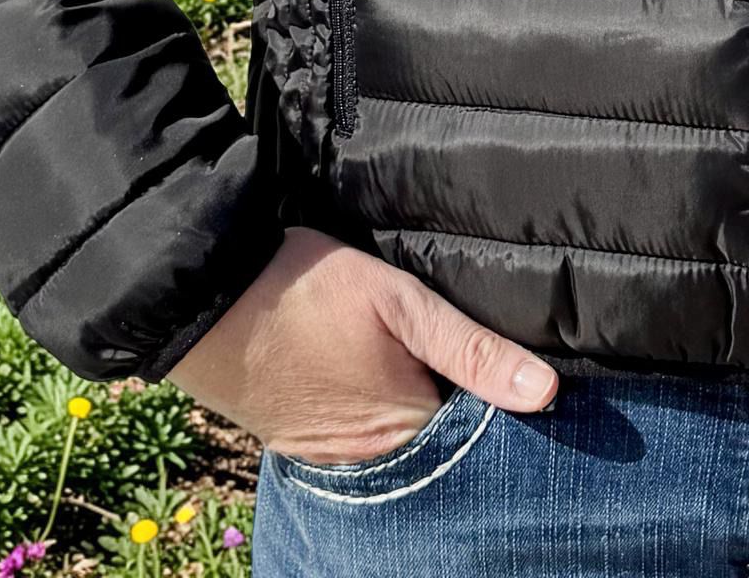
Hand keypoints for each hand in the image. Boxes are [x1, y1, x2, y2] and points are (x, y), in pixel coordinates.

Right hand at [165, 226, 559, 461]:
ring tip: (432, 369)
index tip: (532, 380)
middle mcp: (369, 461)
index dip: (506, 410)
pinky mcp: (298, 444)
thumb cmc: (306, 287)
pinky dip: (377, 419)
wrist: (201, 296)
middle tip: (480, 368)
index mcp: (403, 429)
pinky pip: (358, 444)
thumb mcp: (399, 300)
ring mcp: (328, 459)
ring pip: (399, 447)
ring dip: (420, 416)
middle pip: (439, 450)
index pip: (480, 441)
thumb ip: (471, 348)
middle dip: (464, 417)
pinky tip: (383, 381)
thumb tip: (547, 394)